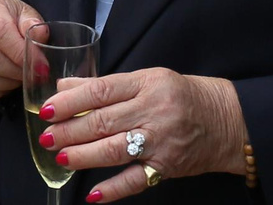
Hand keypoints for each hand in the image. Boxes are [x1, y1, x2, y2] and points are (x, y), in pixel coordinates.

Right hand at [0, 0, 42, 101]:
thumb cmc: (0, 13)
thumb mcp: (19, 10)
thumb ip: (30, 22)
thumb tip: (39, 36)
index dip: (20, 52)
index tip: (40, 65)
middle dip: (14, 71)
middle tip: (30, 74)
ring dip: (4, 84)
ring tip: (17, 78)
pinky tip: (3, 84)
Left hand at [39, 68, 247, 201]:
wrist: (226, 121)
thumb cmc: (182, 95)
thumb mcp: (147, 79)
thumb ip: (107, 85)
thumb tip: (64, 86)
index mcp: (147, 83)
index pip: (101, 91)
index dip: (70, 101)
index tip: (47, 109)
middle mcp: (153, 111)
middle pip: (103, 121)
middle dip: (69, 130)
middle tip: (46, 137)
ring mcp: (161, 141)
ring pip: (115, 150)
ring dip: (83, 156)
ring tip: (60, 157)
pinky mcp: (167, 167)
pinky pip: (136, 180)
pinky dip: (113, 189)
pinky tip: (93, 195)